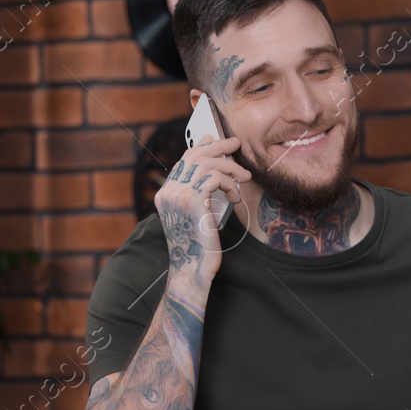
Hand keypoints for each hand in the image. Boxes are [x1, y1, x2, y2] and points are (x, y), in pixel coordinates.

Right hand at [155, 134, 251, 284]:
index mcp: (165, 194)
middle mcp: (168, 192)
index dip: (201, 148)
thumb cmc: (200, 245)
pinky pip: (216, 178)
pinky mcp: (193, 200)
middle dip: (217, 145)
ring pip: (208, 164)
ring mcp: (178, 194)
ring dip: (231, 168)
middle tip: (235, 143)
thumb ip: (201, 193)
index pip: (183, 161)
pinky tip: (235, 197)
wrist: (194, 267)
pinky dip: (230, 183)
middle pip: (193, 155)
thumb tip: (213, 171)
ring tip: (244, 177)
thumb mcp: (198, 214)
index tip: (216, 142)